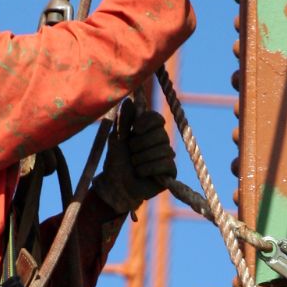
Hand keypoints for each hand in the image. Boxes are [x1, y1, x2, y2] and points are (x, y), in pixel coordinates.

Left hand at [92, 98, 176, 214]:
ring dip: (142, 159)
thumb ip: (123, 120)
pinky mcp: (171, 171)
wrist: (116, 185)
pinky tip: (141, 173)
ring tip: (134, 165)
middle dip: (140, 145)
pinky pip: (166, 163)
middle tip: (131, 153)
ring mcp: (167, 156)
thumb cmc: (116, 161)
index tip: (134, 129)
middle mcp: (161, 141)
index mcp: (149, 130)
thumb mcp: (116, 138)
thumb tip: (129, 100)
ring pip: (163, 149)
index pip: (157, 118)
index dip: (147, 122)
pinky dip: (149, 168)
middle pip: (160, 134)